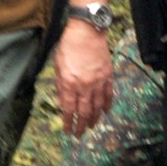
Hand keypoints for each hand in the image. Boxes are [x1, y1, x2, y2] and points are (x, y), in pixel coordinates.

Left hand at [53, 20, 114, 135]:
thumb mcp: (58, 66)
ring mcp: (98, 81)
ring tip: (91, 126)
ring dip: (94, 118)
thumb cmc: (69, 46)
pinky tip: (105, 112)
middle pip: (85, 111)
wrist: (87, 31)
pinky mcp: (107, 76)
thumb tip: (63, 103)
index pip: (70, 109)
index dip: (69, 122)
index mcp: (70, 83)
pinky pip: (108, 95)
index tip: (68, 131)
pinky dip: (107, 105)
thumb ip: (61, 86)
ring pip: (98, 106)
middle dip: (81, 125)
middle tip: (79, 133)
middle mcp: (85, 85)